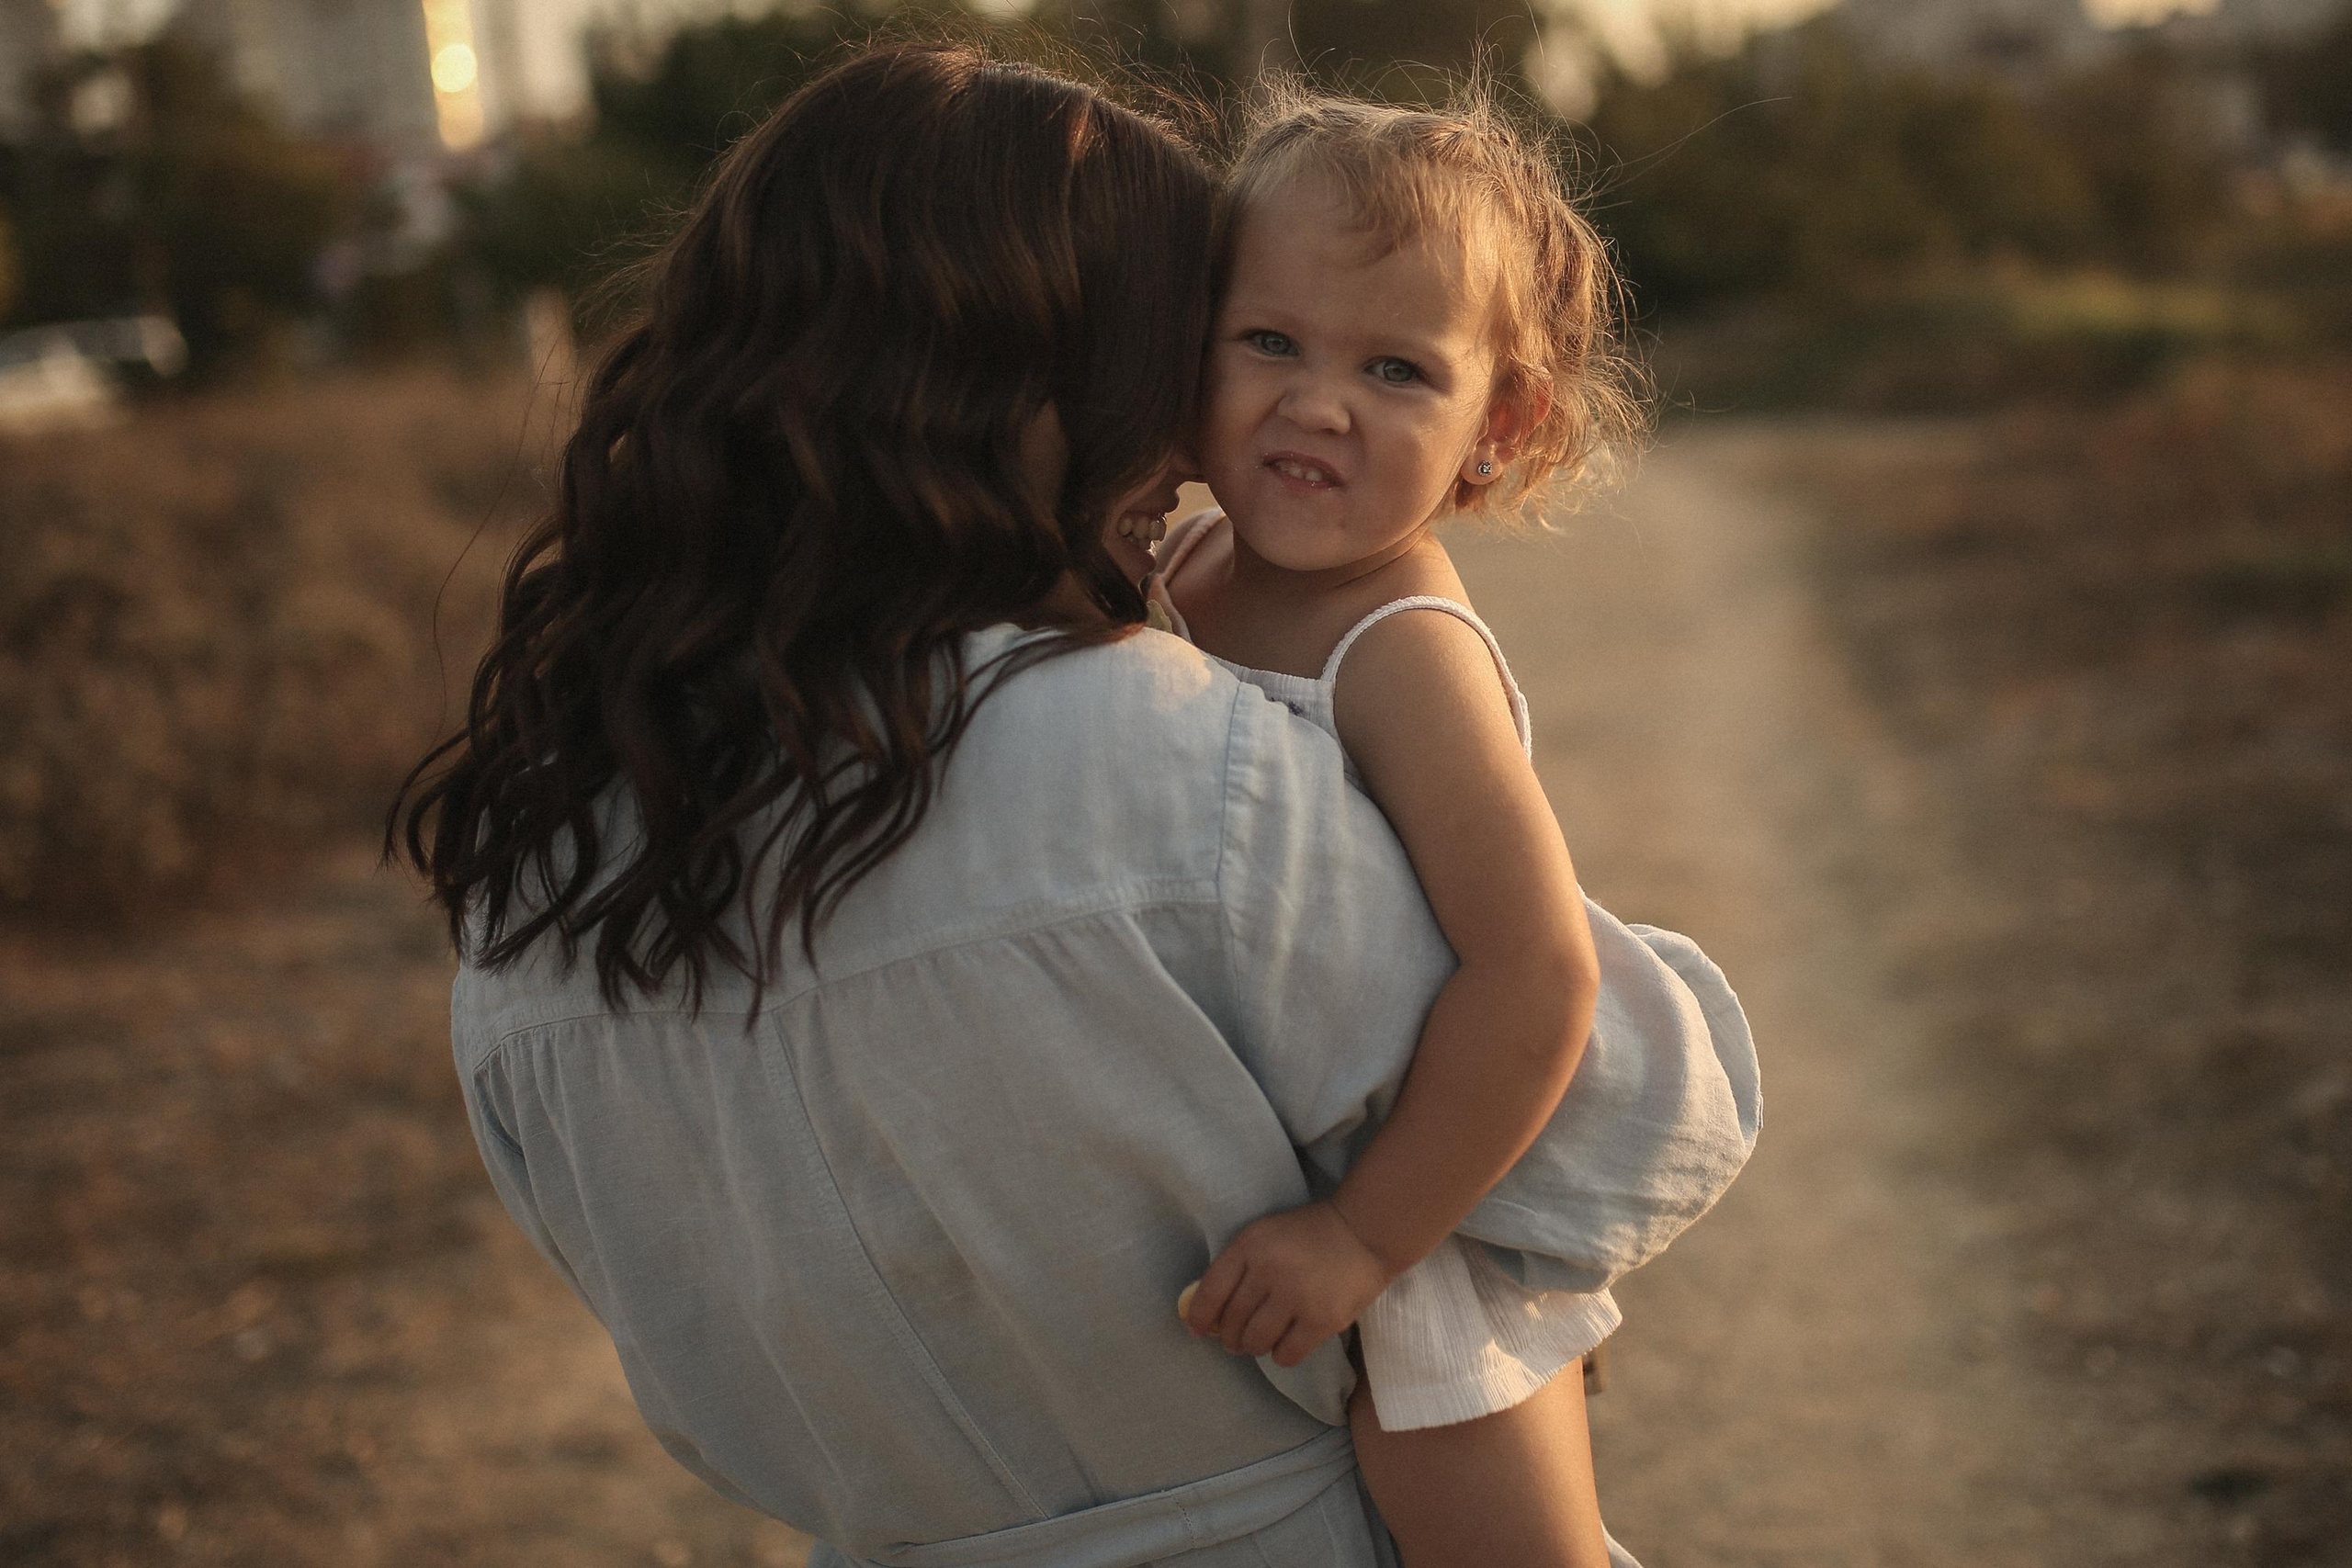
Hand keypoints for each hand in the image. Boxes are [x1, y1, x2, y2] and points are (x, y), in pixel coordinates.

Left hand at [1178, 1199, 1395, 1367]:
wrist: (1363, 1232)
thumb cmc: (1308, 1234)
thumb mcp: (1264, 1235)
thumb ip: (1238, 1266)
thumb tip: (1209, 1311)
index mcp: (1249, 1246)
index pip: (1210, 1291)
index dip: (1199, 1317)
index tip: (1198, 1330)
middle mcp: (1268, 1271)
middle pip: (1232, 1322)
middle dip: (1231, 1336)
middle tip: (1238, 1338)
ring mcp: (1295, 1297)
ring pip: (1256, 1342)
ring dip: (1255, 1346)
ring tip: (1263, 1339)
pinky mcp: (1320, 1320)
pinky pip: (1286, 1355)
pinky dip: (1282, 1355)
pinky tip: (1288, 1343)